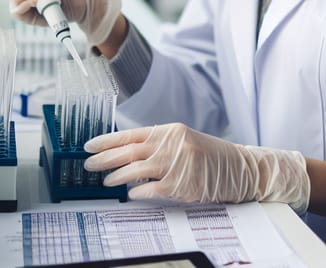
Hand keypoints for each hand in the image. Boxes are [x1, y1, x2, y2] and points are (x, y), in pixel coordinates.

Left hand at [83, 123, 310, 213]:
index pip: (131, 134)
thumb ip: (159, 144)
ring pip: (135, 171)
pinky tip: (130, 194)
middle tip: (87, 166)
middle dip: (104, 159)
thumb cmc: (209, 155)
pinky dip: (138, 192)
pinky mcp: (181, 185)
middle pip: (128, 152)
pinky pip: (151, 189)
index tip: (89, 146)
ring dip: (117, 177)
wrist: (239, 168)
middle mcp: (171, 144)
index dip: (107, 140)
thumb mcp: (183, 141)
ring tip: (105, 181)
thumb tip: (128, 154)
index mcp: (170, 130)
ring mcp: (175, 164)